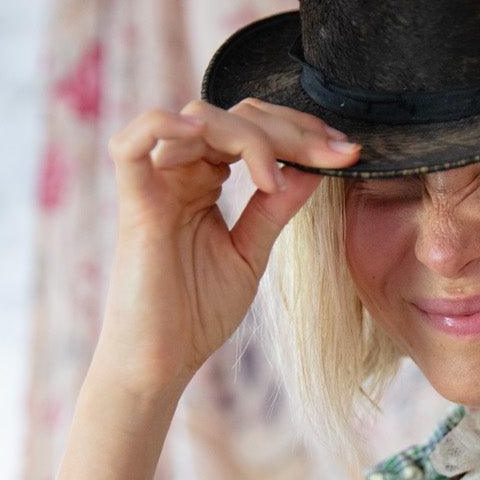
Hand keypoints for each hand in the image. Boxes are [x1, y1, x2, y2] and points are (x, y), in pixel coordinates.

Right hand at [98, 98, 361, 400]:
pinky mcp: (133, 203)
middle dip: (291, 130)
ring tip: (280, 175)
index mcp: (203, 182)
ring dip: (252, 136)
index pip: (251, 130)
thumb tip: (313, 169)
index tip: (346, 153)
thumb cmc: (198, 314)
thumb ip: (274, 209)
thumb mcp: (251, 253)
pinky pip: (132, 142)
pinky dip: (168, 126)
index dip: (300, 134)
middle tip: (335, 153)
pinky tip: (224, 152)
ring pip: (198, 118)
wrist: (161, 362)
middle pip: (232, 116)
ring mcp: (155, 184)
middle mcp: (178, 174)